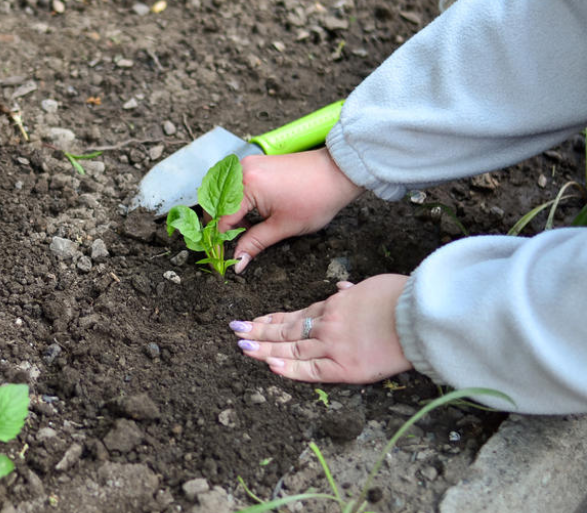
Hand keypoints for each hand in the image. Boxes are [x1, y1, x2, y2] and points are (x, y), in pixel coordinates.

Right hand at [218, 148, 362, 272]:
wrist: (338, 172)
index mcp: (247, 185)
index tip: (220, 258)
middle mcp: (241, 170)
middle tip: (229, 247)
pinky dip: (235, 202)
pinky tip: (250, 214)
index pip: (221, 219)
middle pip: (216, 204)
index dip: (220, 242)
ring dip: (228, 214)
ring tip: (246, 230)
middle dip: (220, 227)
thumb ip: (255, 243)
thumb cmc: (316, 197)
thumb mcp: (283, 226)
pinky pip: (233, 185)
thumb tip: (236, 262)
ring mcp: (247, 164)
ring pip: (223, 194)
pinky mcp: (254, 163)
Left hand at [229, 275, 412, 383]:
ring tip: (242, 347)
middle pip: (287, 329)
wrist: (419, 313)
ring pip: (292, 348)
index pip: (296, 314)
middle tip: (236, 330)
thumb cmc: (402, 297)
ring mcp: (333, 344)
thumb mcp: (373, 285)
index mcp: (334, 304)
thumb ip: (354, 290)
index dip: (274, 319)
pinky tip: (271, 366)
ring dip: (265, 349)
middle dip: (259, 330)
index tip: (255, 321)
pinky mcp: (345, 366)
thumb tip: (343, 288)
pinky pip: (312, 370)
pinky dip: (291, 369)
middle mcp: (327, 323)